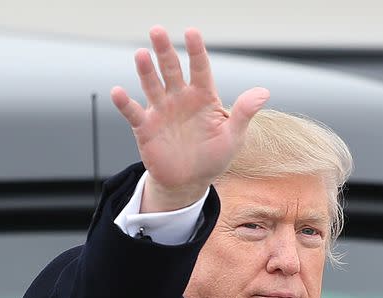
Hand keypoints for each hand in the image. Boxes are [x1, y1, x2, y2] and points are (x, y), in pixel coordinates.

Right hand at [111, 26, 269, 211]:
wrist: (189, 182)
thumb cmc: (213, 157)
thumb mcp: (233, 137)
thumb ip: (244, 113)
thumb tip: (264, 92)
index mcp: (203, 97)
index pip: (200, 68)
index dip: (196, 50)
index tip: (192, 32)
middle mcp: (180, 98)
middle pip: (171, 69)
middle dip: (165, 50)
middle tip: (157, 30)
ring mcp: (161, 111)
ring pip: (152, 85)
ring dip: (146, 70)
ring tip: (142, 54)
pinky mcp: (145, 127)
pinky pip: (132, 112)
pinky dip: (124, 103)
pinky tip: (118, 92)